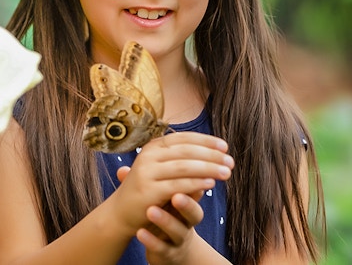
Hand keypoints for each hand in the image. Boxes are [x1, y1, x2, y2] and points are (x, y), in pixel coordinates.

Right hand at [105, 132, 232, 234]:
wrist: (121, 213)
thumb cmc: (148, 190)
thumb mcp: (162, 170)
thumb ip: (183, 160)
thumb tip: (216, 152)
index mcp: (152, 147)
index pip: (183, 138)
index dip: (205, 140)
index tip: (225, 146)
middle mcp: (147, 156)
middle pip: (186, 151)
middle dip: (211, 155)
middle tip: (231, 161)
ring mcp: (146, 172)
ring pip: (184, 166)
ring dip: (209, 168)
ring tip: (227, 172)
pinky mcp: (148, 191)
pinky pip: (178, 185)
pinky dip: (196, 183)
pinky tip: (211, 184)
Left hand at [115, 167, 203, 242]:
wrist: (171, 249)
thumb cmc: (167, 218)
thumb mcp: (163, 202)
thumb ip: (149, 186)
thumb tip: (122, 170)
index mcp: (188, 206)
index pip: (195, 192)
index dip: (194, 184)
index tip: (186, 173)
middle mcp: (186, 222)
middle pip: (194, 213)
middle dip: (187, 204)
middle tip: (176, 195)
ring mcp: (179, 239)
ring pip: (178, 231)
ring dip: (166, 221)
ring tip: (151, 211)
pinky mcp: (169, 253)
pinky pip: (162, 248)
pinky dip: (152, 241)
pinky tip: (140, 233)